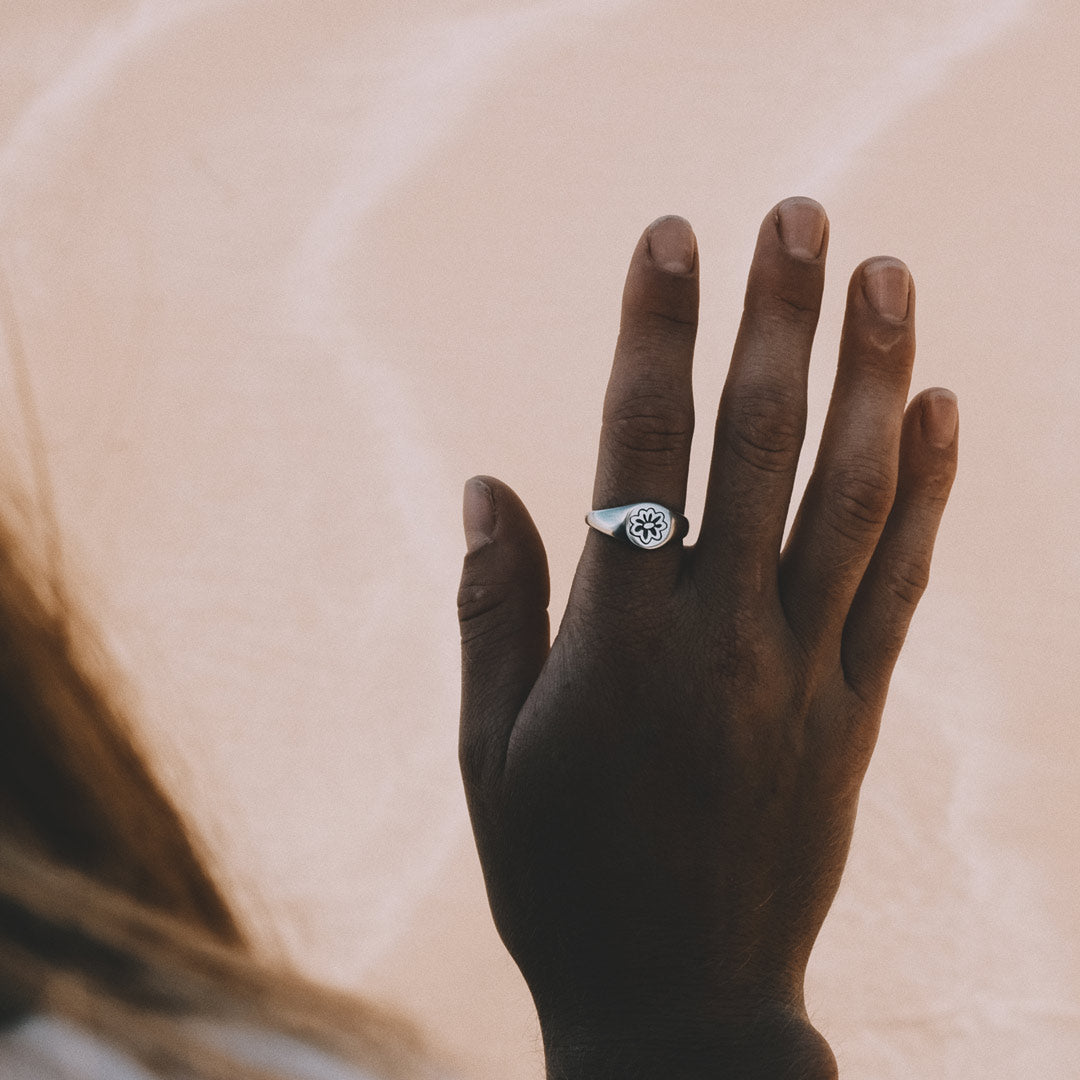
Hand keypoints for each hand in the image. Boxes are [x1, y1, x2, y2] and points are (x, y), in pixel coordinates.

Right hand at [457, 199, 957, 1078]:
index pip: (640, 448)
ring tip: (887, 275)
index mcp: (617, 639)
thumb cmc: (563, 874)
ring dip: (873, 378)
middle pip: (760, 447)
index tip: (671, 240)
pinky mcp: (854, 711)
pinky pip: (900, 582)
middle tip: (799, 216)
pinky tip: (941, 408)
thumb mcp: (489, 748)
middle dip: (776, 321)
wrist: (678, 1005)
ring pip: (852, 497)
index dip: (655, 334)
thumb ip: (494, 605)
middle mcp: (721, 636)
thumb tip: (484, 481)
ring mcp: (802, 672)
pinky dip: (928, 490)